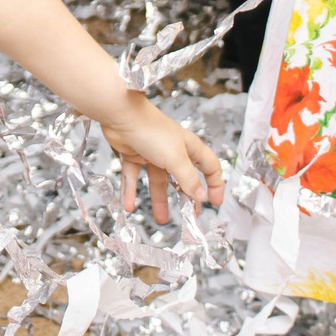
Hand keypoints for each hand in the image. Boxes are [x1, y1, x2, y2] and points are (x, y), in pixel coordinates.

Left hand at [96, 93, 223, 224]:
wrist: (120, 115)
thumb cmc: (152, 131)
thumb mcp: (176, 159)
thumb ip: (188, 179)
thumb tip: (201, 196)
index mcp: (189, 148)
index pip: (210, 167)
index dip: (215, 184)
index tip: (215, 203)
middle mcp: (173, 150)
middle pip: (183, 178)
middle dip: (186, 197)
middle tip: (188, 216)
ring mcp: (152, 152)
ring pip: (157, 180)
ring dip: (157, 199)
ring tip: (160, 220)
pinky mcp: (133, 154)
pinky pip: (134, 176)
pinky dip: (131, 190)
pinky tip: (129, 206)